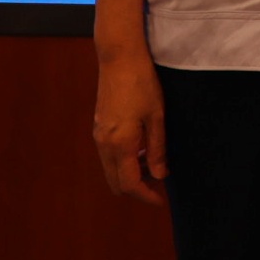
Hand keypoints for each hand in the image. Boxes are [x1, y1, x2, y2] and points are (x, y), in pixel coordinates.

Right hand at [91, 50, 168, 204]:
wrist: (119, 59)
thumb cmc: (143, 84)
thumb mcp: (156, 117)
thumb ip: (156, 149)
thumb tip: (159, 175)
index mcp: (120, 144)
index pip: (129, 184)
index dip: (145, 196)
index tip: (160, 200)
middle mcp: (104, 144)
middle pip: (116, 182)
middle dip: (137, 188)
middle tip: (159, 183)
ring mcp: (98, 136)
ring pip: (111, 170)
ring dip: (130, 173)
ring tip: (154, 163)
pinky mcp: (98, 127)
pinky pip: (109, 155)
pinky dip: (124, 160)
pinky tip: (142, 148)